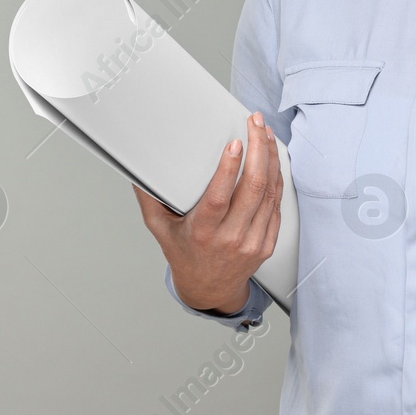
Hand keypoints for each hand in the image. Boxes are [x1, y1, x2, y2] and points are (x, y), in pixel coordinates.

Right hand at [132, 111, 282, 314]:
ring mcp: (253, 241)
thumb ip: (149, 198)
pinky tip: (273, 160)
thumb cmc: (184, 255)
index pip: (219, 197)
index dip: (229, 168)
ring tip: (266, 134)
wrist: (210, 289)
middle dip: (259, 149)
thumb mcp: (160, 229)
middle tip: (256, 124)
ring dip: (271, 158)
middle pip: (253, 187)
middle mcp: (231, 237)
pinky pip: (277, 205)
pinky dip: (277, 178)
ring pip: (270, 192)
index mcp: (202, 232)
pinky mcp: (267, 242)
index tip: (235, 143)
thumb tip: (138, 168)